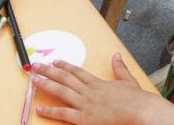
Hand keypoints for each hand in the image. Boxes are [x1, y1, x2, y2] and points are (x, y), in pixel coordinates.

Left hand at [33, 55, 152, 123]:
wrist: (139, 111)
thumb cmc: (136, 100)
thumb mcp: (128, 80)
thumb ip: (120, 68)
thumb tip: (117, 55)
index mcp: (98, 83)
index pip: (77, 72)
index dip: (65, 66)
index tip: (55, 61)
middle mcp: (88, 91)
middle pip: (65, 78)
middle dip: (49, 71)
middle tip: (36, 66)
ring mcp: (85, 104)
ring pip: (61, 91)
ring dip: (47, 84)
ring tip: (34, 79)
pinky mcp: (84, 118)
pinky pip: (64, 114)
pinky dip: (51, 111)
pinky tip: (40, 109)